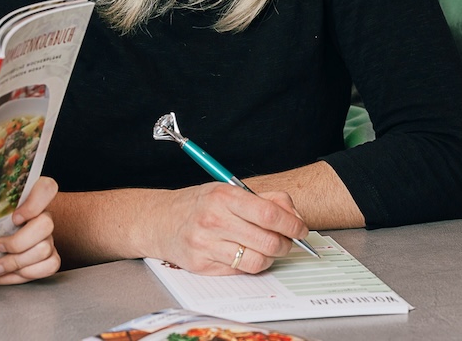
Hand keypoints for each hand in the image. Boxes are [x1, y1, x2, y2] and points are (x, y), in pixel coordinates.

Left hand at [0, 176, 61, 287]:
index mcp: (24, 202)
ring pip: (44, 248)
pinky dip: (25, 273)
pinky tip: (9, 273)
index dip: (35, 202)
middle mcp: (40, 218)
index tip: (14, 218)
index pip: (46, 188)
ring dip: (15, 262)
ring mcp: (47, 239)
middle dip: (19, 242)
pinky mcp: (49, 259)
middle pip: (46, 223)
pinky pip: (49, 265)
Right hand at [147, 182, 307, 275]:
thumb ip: (265, 199)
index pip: (269, 213)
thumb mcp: (229, 190)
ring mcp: (206, 244)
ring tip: (267, 248)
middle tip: (287, 242)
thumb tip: (295, 217)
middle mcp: (214, 220)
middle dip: (285, 244)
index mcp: (224, 196)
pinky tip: (245, 254)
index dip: (292, 224)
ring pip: (257, 261)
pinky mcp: (202, 265)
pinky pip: (240, 271)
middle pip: (267, 241)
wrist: (160, 220)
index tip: (301, 229)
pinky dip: (250, 264)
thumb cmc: (200, 203)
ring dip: (270, 257)